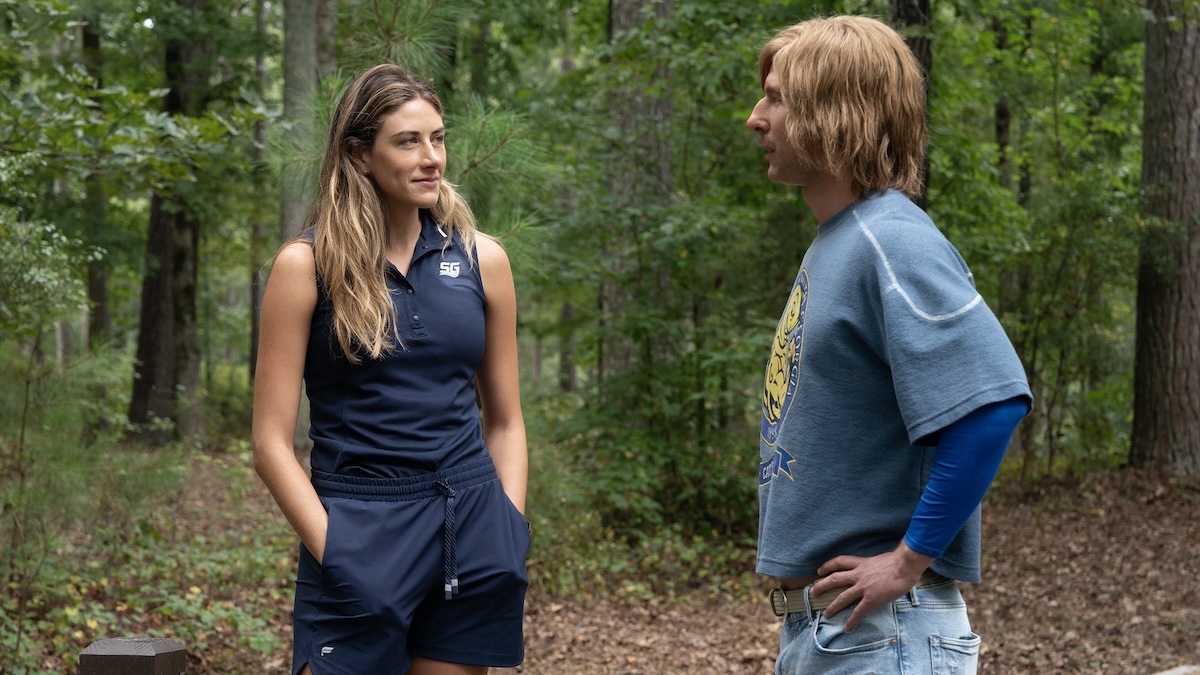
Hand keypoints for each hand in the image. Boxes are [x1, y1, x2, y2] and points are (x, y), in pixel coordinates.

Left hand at [811, 542, 933, 631]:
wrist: (905, 566)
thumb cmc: (898, 561)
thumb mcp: (880, 560)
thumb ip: (873, 566)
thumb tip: (874, 571)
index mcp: (861, 563)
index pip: (839, 562)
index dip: (828, 566)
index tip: (820, 570)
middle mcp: (858, 574)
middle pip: (834, 579)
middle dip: (822, 585)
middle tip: (813, 591)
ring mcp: (863, 587)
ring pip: (842, 597)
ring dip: (832, 606)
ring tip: (826, 613)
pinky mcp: (871, 599)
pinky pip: (858, 612)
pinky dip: (852, 620)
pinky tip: (847, 627)